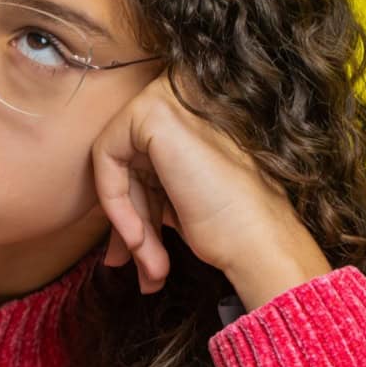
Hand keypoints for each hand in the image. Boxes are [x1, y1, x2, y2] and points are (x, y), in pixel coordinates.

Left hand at [89, 68, 332, 307]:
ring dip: (130, 225)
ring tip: (151, 269)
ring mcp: (168, 97)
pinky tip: (138, 240)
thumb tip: (113, 245)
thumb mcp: (176, 204)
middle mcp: (180, 97)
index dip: (136, 210)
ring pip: (116, 166)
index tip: (141, 251)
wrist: (259, 240)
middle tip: (145, 270)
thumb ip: (143, 198)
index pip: (139, 160)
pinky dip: (115, 203)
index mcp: (189, 116)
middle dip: (132, 222)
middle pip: (127, 164)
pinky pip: (106, 157)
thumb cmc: (230, 227)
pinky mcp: (152, 111)